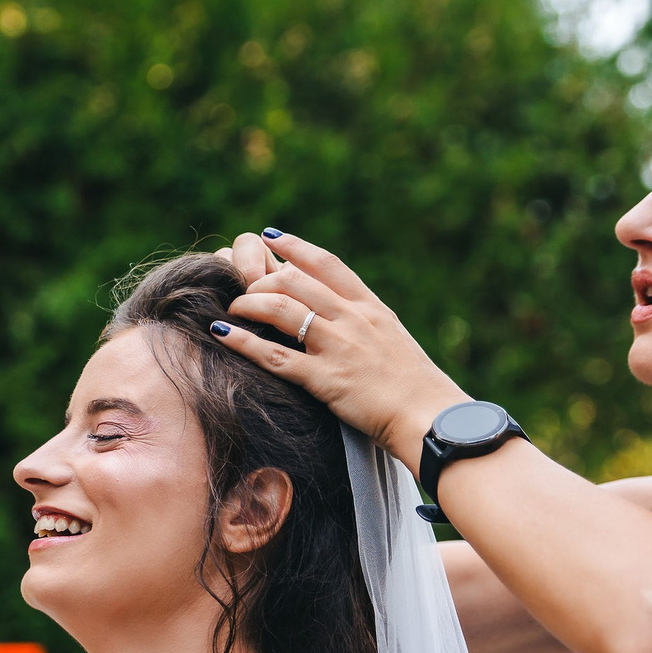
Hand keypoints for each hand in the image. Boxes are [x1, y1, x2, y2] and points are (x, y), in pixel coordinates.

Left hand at [213, 229, 469, 467]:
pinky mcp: (325, 380)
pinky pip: (275, 357)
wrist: (429, 415)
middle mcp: (352, 319)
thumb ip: (366, 324)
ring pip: (281, 310)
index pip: (327, 264)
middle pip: (296, 281)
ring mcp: (338, 347)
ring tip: (231, 307)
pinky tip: (222, 333)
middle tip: (243, 286)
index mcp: (370, 307)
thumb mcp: (393, 340)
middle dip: (261, 279)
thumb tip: (344, 316)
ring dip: (249, 304)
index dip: (295, 247)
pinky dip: (244, 342)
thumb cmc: (415, 386)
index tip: (270, 237)